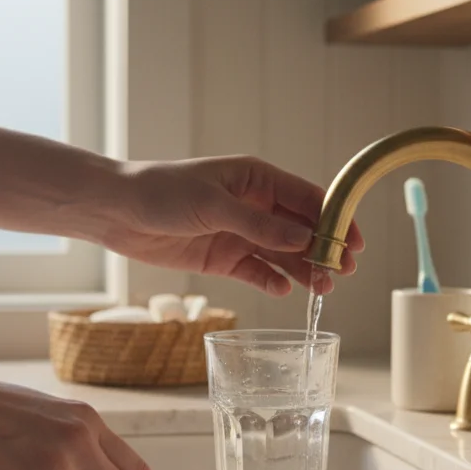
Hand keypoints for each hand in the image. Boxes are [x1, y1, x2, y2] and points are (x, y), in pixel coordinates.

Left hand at [104, 156, 363, 295]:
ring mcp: (239, 232)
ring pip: (282, 254)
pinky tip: (285, 291)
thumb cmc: (161, 193)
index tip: (354, 242)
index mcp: (255, 179)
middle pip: (300, 229)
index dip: (335, 218)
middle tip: (343, 272)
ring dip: (303, 270)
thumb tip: (302, 241)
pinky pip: (256, 272)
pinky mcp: (222, 257)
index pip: (308, 198)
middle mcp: (253, 205)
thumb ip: (258, 226)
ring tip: (323, 289)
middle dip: (323, 249)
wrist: (117, 212)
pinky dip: (271, 281)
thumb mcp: (213, 206)